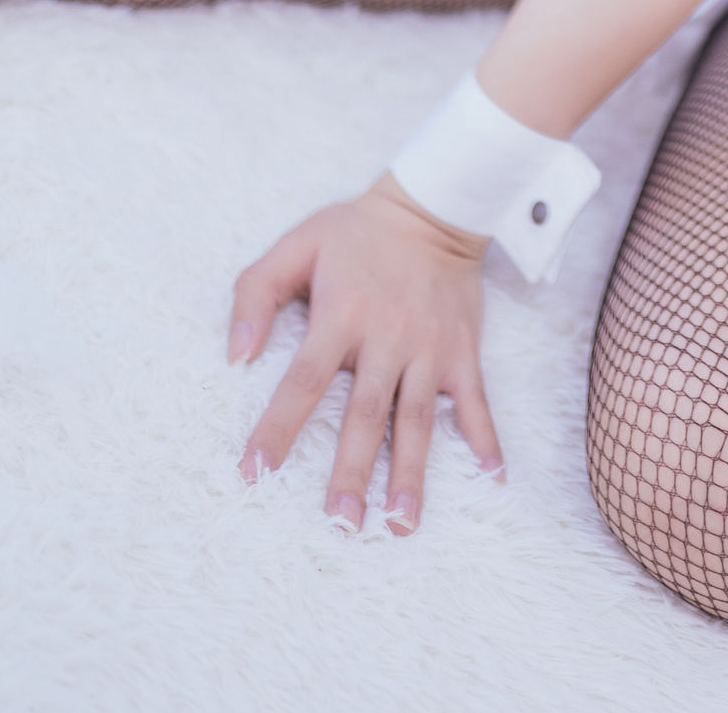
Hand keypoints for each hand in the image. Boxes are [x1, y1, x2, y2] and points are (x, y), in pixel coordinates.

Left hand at [231, 174, 497, 534]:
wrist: (435, 204)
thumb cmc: (356, 231)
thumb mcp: (297, 245)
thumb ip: (255, 293)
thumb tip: (235, 355)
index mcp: (341, 314)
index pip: (303, 380)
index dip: (277, 427)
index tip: (255, 473)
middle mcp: (387, 336)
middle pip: (365, 413)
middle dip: (353, 471)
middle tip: (342, 524)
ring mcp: (430, 347)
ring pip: (418, 418)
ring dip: (411, 472)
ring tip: (402, 523)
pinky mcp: (463, 349)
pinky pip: (476, 400)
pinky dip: (486, 437)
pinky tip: (492, 476)